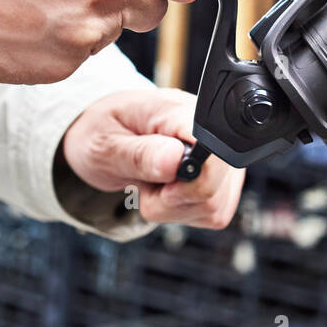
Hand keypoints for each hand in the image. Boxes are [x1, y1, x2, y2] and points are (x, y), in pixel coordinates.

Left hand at [61, 88, 244, 229]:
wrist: (108, 136)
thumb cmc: (104, 133)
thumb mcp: (105, 144)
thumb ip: (140, 153)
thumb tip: (175, 160)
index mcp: (181, 112)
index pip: (214, 148)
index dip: (190, 174)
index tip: (160, 177)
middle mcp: (212, 133)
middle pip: (212, 188)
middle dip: (170, 198)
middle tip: (144, 179)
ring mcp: (221, 161)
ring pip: (212, 207)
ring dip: (172, 207)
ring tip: (151, 181)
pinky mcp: (222, 185)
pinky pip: (211, 215)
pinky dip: (181, 212)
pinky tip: (165, 190)